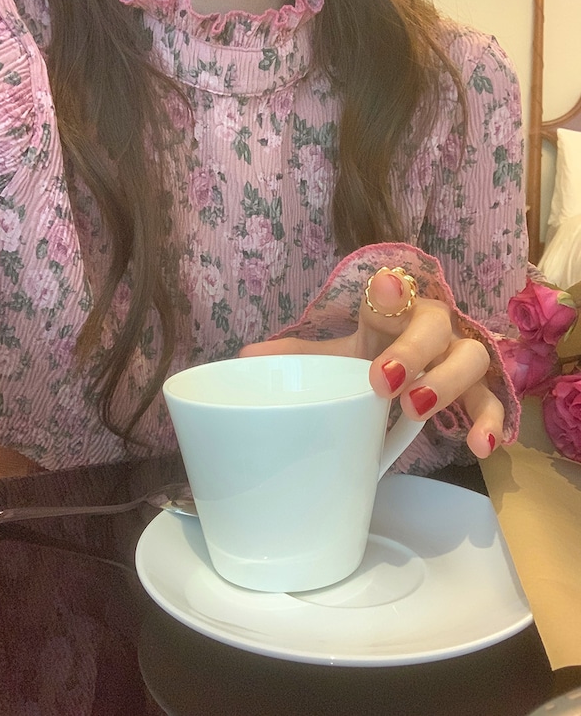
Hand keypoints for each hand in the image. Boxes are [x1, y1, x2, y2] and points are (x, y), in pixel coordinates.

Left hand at [240, 267, 502, 458]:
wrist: (420, 366)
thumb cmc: (377, 355)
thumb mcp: (339, 355)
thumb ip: (298, 356)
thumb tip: (243, 357)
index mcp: (395, 312)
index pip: (395, 294)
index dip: (390, 293)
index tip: (381, 288)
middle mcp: (432, 328)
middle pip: (435, 325)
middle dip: (411, 350)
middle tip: (382, 381)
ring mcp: (458, 357)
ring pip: (470, 358)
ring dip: (446, 383)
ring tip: (415, 410)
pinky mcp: (478, 390)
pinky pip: (492, 403)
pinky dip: (489, 424)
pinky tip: (476, 448)